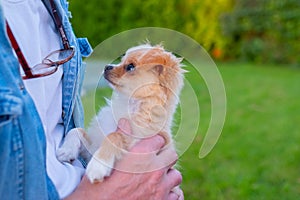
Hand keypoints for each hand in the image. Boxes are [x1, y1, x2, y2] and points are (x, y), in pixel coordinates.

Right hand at [65, 119, 182, 199]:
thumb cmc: (97, 189)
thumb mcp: (103, 162)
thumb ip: (117, 140)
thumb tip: (125, 122)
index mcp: (141, 157)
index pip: (159, 140)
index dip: (154, 141)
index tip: (149, 144)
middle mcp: (154, 171)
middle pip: (172, 155)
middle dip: (164, 156)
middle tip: (154, 160)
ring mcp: (161, 190)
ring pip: (176, 176)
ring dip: (168, 175)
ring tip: (158, 178)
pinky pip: (177, 195)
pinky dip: (171, 193)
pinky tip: (162, 193)